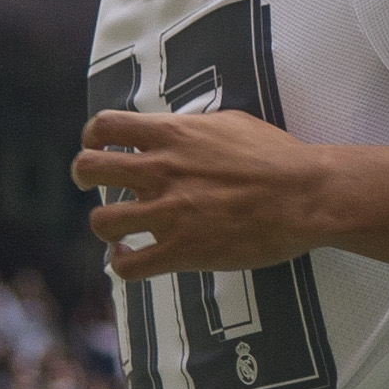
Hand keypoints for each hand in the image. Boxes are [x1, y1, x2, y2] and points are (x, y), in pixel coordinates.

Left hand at [74, 111, 336, 278]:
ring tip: (117, 228)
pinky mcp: (182, 251)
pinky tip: (128, 257)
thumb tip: (178, 129)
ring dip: (104, 225)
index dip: (92, 137)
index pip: (106, 126)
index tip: (98, 146)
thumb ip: (194, 128)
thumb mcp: (231, 123)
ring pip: (102, 221)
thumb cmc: (277, 157)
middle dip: (84, 177)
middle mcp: (162, 171)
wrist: (305, 196)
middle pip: (89, 169)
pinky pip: (129, 265)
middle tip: (92, 185)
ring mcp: (169, 213)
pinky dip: (120, 263)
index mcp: (173, 135)